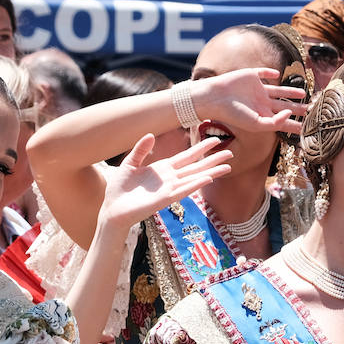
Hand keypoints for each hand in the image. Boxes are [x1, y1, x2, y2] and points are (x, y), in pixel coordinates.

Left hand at [99, 135, 232, 230]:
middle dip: (213, 160)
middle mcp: (170, 179)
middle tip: (231, 153)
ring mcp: (169, 189)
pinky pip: (183, 190)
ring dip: (211, 172)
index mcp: (163, 169)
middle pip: (196, 166)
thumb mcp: (129, 163)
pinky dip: (195, 184)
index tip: (215, 140)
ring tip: (228, 167)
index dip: (201, 148)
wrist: (112, 208)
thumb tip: (150, 134)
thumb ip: (141, 150)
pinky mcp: (165, 200)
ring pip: (195, 178)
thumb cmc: (120, 189)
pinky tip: (208, 178)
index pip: (186, 157)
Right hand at [195, 68, 306, 136]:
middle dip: (297, 109)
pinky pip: (263, 73)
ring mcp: (256, 89)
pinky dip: (270, 72)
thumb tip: (289, 114)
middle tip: (310, 111)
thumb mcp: (256, 124)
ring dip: (291, 92)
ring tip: (304, 94)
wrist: (215, 98)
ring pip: (278, 90)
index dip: (294, 124)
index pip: (282, 121)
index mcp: (262, 115)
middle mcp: (261, 103)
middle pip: (283, 106)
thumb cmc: (234, 114)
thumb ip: (275, 122)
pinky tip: (277, 74)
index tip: (307, 129)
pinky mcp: (251, 76)